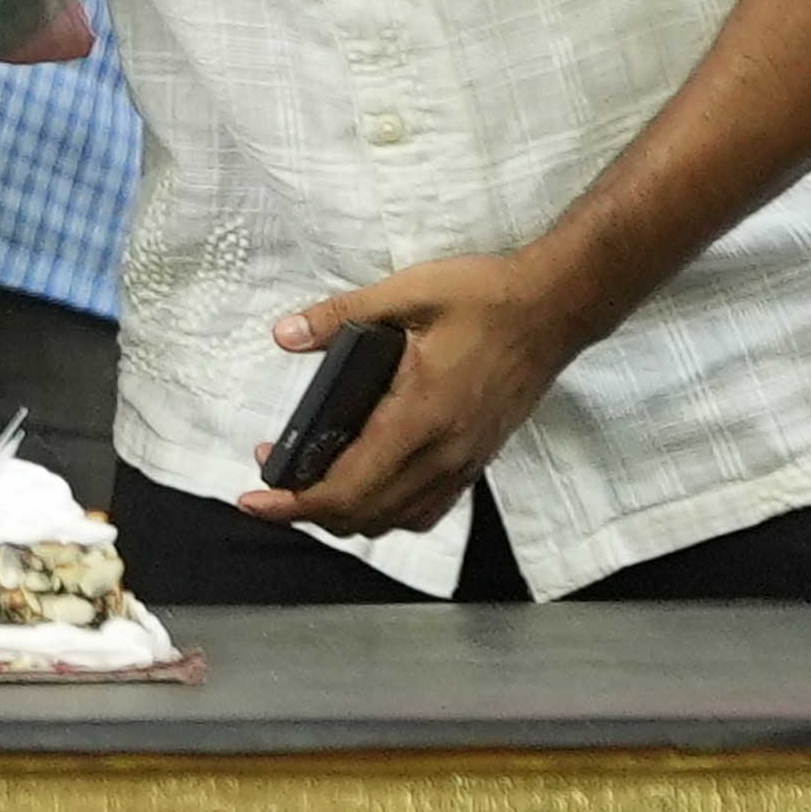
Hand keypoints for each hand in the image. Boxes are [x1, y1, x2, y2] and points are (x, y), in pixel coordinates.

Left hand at [239, 253, 597, 536]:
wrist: (553, 308)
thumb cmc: (487, 300)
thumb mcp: (405, 293)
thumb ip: (340, 317)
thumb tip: (287, 335)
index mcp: (420, 418)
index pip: (348, 488)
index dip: (295, 503)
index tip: (256, 499)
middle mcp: (444, 454)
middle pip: (366, 515)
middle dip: (310, 511)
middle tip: (272, 483)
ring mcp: (464, 462)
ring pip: (396, 519)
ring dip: (348, 513)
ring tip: (310, 484)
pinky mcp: (477, 459)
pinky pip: (426, 507)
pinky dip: (387, 509)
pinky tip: (367, 483)